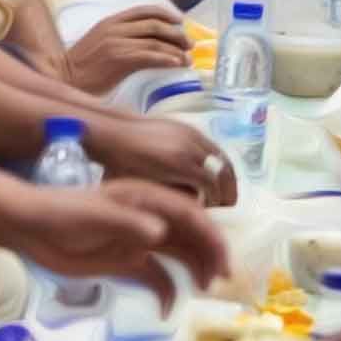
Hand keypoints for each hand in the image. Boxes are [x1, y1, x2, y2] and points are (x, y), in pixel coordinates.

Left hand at [11, 177, 229, 306]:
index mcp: (148, 199)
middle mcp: (150, 219)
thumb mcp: (96, 216)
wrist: (31, 227)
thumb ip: (129, 223)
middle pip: (190, 235)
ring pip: (178, 256)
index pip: (191, 214)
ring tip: (204, 292)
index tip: (223, 261)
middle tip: (221, 282)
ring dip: (194, 272)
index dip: (211, 235)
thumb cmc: (64, 213)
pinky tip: (166, 310)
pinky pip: (155, 277)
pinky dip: (166, 292)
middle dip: (209, 255)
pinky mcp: (125, 261)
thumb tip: (161, 232)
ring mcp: (139, 241)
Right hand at [66, 6, 190, 93]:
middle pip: (155, 24)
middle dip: (176, 33)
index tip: (180, 23)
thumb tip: (150, 41)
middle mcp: (115, 27)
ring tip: (187, 58)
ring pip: (156, 40)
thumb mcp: (101, 42)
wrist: (64, 80)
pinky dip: (167, 59)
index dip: (167, 14)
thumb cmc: (83, 66)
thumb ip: (121, 36)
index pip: (145, 10)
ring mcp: (118, 42)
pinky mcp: (121, 59)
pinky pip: (151, 56)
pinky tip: (176, 64)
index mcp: (111, 20)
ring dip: (176, 49)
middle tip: (189, 44)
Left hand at [99, 117, 238, 206]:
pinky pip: (211, 146)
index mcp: (180, 163)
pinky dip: (216, 161)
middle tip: (226, 206)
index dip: (218, 201)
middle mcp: (191, 146)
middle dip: (229, 189)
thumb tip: (195, 206)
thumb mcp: (144, 189)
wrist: (112, 133)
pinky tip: (208, 173)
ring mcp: (191, 133)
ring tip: (222, 191)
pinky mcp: (188, 127)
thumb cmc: (121, 166)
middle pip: (223, 170)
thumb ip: (173, 197)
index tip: (215, 213)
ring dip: (225, 175)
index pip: (213, 185)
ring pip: (221, 156)